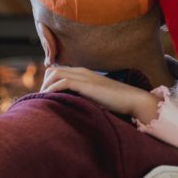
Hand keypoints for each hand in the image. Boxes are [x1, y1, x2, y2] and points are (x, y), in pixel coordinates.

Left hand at [41, 66, 160, 121]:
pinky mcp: (87, 85)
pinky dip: (53, 90)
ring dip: (46, 87)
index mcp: (84, 73)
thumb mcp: (96, 97)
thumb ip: (84, 97)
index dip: (48, 83)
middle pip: (52, 70)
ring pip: (54, 74)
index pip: (58, 70)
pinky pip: (63, 82)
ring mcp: (84, 77)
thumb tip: (72, 106)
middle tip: (43, 101)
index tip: (45, 97)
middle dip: (44, 84)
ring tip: (44, 101)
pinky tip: (51, 100)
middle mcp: (82, 72)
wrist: (134, 100)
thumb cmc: (117, 102)